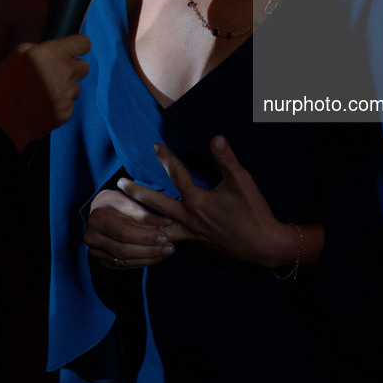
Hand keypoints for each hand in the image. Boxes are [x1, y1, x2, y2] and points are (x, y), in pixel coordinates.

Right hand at [0, 33, 90, 151]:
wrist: (3, 124)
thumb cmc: (4, 90)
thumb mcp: (12, 60)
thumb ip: (30, 49)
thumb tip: (38, 48)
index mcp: (54, 54)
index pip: (83, 42)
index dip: (77, 45)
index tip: (71, 50)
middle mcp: (66, 72)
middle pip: (84, 66)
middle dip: (72, 68)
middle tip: (54, 74)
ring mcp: (69, 94)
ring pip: (75, 87)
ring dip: (65, 88)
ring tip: (43, 94)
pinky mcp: (67, 112)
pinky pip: (68, 105)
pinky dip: (59, 105)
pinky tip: (42, 107)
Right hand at [84, 189, 174, 268]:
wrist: (100, 211)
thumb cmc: (116, 202)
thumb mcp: (129, 201)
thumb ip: (147, 214)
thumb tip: (168, 222)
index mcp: (98, 219)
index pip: (124, 232)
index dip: (146, 237)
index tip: (165, 237)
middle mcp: (92, 238)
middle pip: (124, 249)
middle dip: (150, 250)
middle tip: (170, 248)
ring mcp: (95, 252)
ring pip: (125, 261)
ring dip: (148, 258)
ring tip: (167, 252)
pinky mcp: (102, 261)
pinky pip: (123, 266)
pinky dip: (142, 262)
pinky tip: (156, 257)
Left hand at [116, 137, 301, 267]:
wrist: (262, 244)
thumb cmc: (252, 211)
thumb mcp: (241, 181)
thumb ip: (226, 159)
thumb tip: (216, 138)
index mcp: (197, 202)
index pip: (177, 175)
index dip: (166, 158)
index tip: (155, 146)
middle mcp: (188, 218)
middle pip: (155, 204)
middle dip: (137, 192)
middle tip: (119, 183)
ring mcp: (190, 233)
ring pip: (158, 227)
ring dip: (141, 218)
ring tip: (126, 213)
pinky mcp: (196, 242)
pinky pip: (169, 239)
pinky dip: (158, 235)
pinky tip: (154, 233)